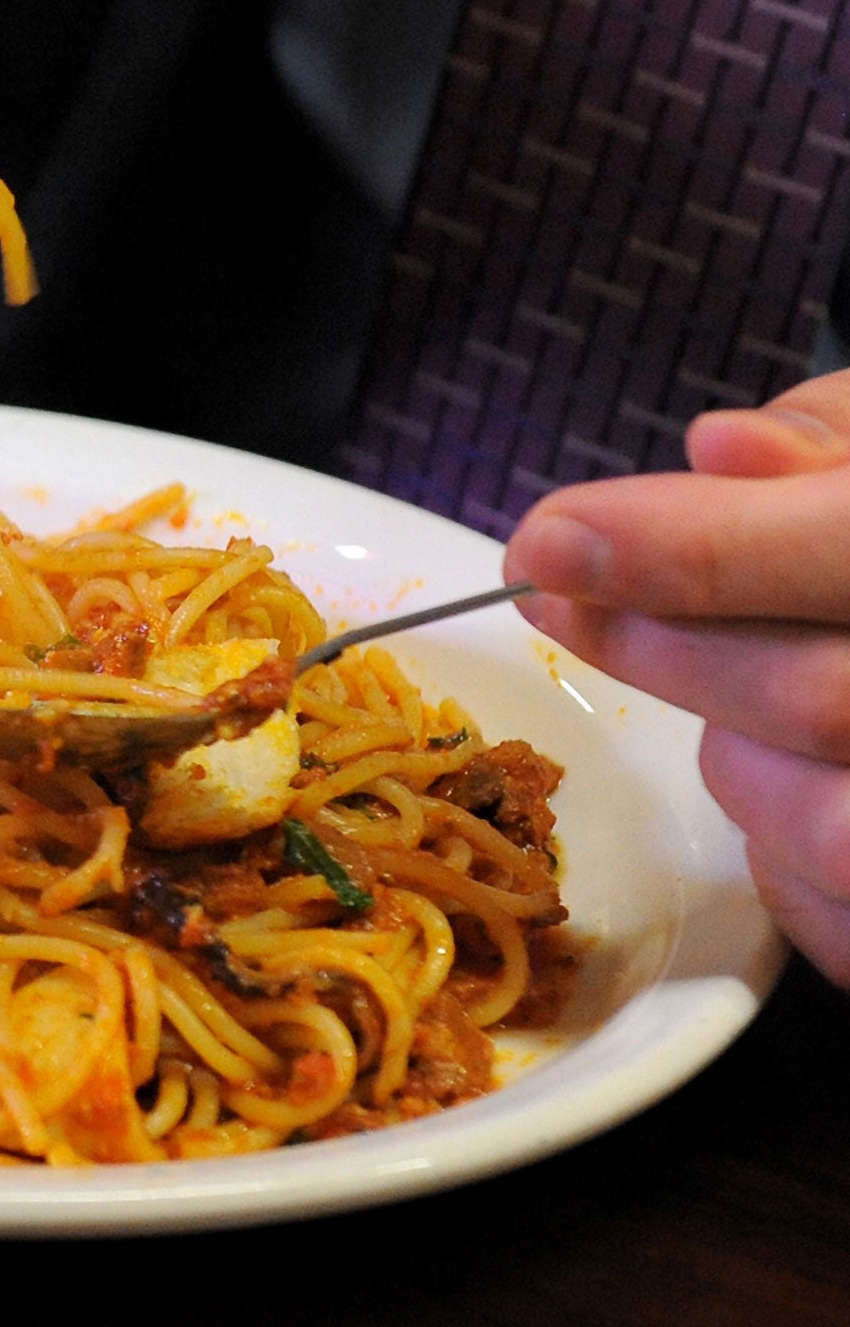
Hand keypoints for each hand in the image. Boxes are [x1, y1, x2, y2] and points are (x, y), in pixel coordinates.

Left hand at [503, 369, 849, 983]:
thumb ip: (834, 451)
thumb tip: (720, 451)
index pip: (842, 550)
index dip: (685, 549)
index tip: (545, 541)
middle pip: (814, 701)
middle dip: (661, 648)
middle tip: (559, 601)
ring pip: (813, 821)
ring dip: (737, 755)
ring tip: (740, 692)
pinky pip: (830, 913)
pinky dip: (782, 847)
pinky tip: (800, 778)